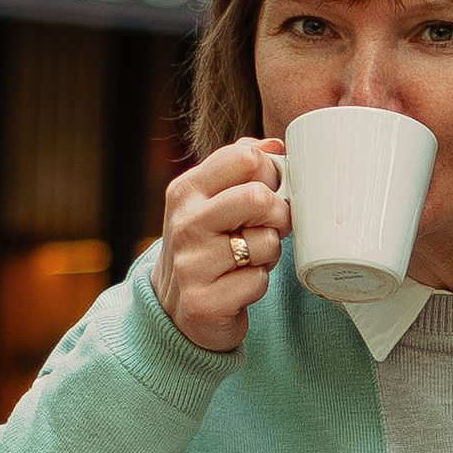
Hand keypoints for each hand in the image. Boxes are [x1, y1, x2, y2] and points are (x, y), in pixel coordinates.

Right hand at [151, 138, 286, 354]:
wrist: (176, 308)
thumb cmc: (207, 246)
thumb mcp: (213, 200)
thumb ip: (239, 167)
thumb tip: (273, 144)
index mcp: (187, 190)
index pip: (246, 157)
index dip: (270, 175)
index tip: (265, 193)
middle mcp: (185, 222)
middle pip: (258, 197)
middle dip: (277, 215)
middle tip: (267, 228)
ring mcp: (191, 263)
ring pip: (266, 242)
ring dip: (269, 253)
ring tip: (249, 259)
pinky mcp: (204, 301)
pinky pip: (259, 281)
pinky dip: (258, 285)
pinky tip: (238, 286)